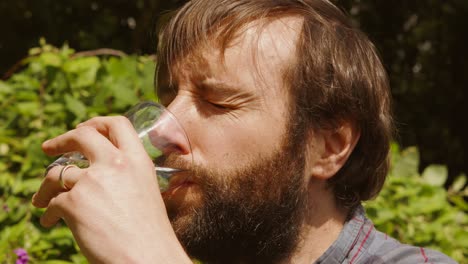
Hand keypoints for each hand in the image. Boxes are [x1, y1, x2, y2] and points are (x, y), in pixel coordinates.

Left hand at [32, 116, 190, 262]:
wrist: (147, 257)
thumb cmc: (150, 233)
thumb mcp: (146, 192)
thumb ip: (126, 176)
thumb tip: (97, 173)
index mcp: (138, 161)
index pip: (117, 124)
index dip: (98, 123)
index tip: (84, 129)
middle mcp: (115, 164)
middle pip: (82, 136)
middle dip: (61, 139)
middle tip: (49, 148)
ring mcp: (92, 182)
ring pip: (57, 173)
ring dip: (46, 187)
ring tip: (42, 199)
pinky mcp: (74, 204)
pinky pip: (51, 202)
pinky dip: (48, 212)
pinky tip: (51, 221)